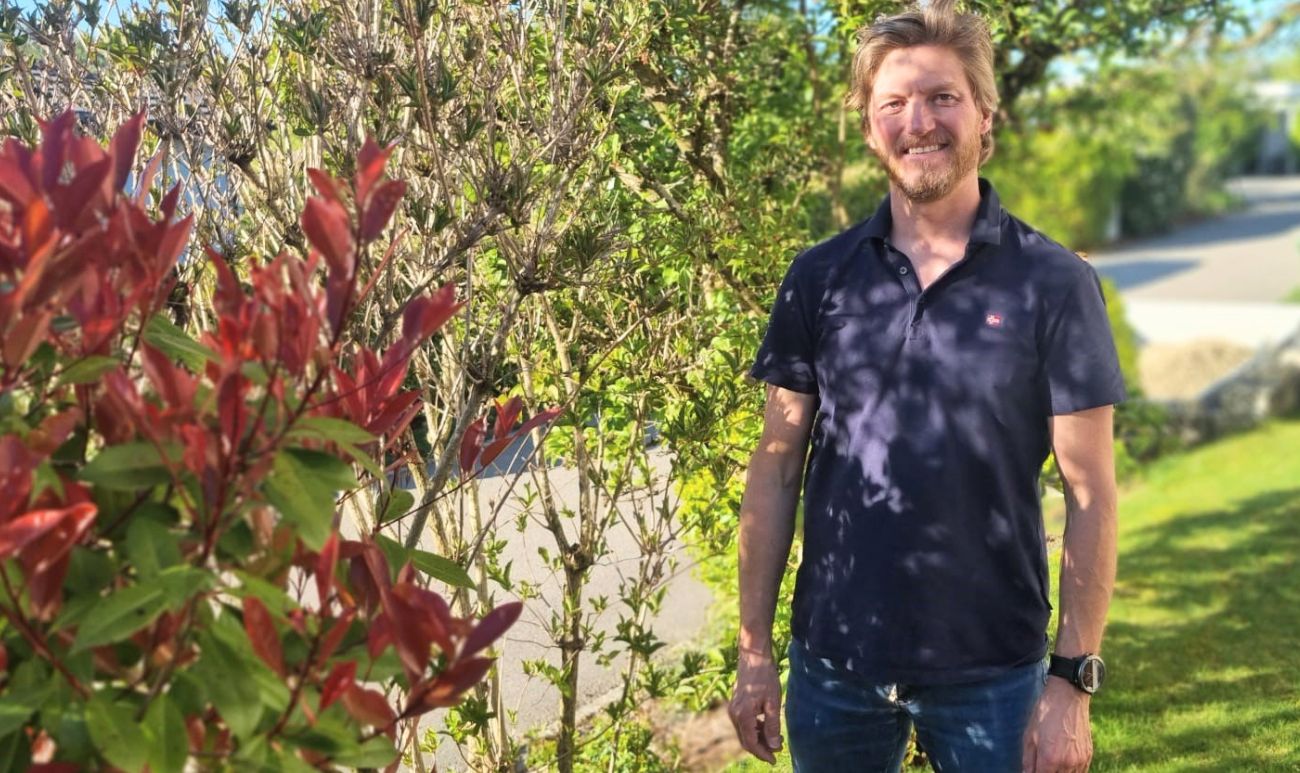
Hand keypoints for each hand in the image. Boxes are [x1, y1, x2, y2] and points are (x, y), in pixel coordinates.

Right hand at [727, 647, 783, 763]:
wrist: (753, 657)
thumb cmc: (765, 677)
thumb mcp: (772, 702)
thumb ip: (772, 725)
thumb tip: (773, 745)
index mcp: (742, 715)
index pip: (751, 743)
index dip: (762, 753)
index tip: (774, 759)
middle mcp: (734, 714)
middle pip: (746, 740)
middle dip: (761, 748)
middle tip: (777, 750)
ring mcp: (733, 709)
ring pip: (745, 732)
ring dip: (759, 738)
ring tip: (776, 739)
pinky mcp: (736, 705)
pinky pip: (744, 723)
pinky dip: (755, 728)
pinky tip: (767, 726)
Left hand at [1022, 677, 1092, 771]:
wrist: (1068, 696)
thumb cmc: (1045, 714)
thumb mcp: (1029, 736)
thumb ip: (1028, 761)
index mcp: (1050, 758)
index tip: (1032, 769)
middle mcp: (1067, 763)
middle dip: (1047, 772)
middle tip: (1041, 765)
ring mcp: (1080, 760)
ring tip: (1052, 764)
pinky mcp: (1089, 755)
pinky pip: (1081, 772)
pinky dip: (1071, 772)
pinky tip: (1063, 765)